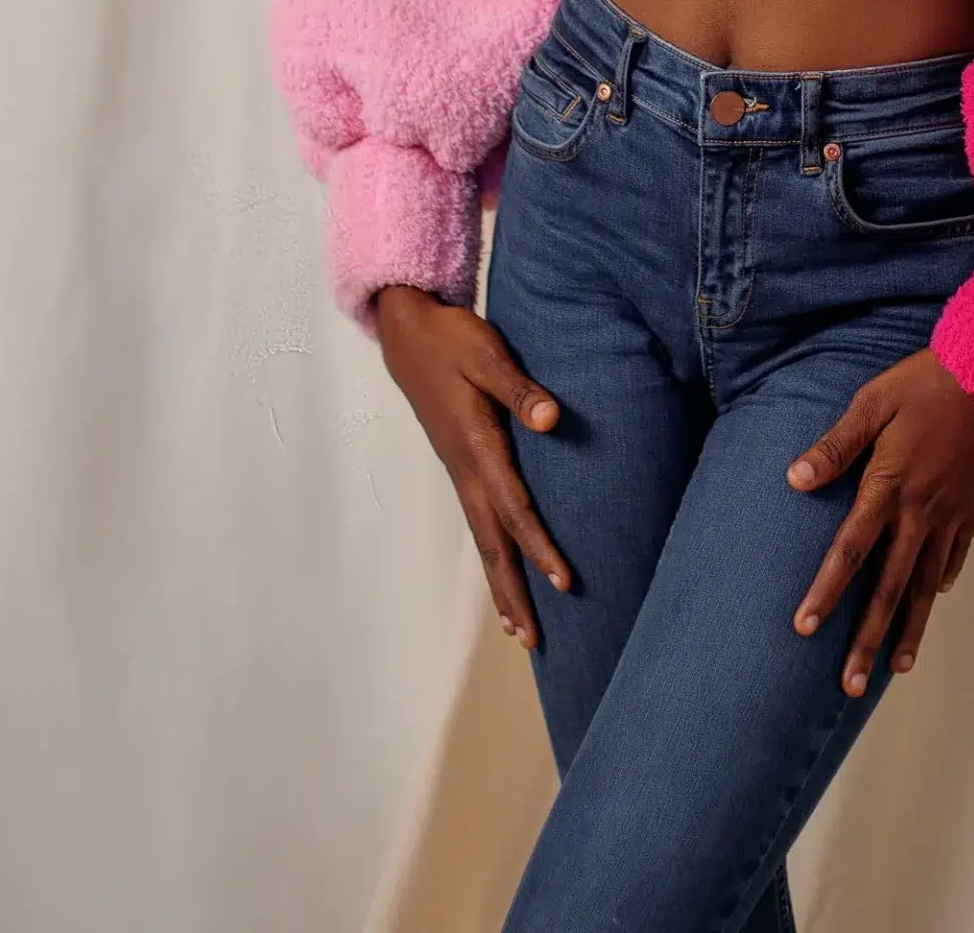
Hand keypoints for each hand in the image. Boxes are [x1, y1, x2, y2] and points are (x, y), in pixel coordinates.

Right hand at [374, 285, 572, 648]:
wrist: (407, 332)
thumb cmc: (452, 339)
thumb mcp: (487, 353)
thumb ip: (520, 389)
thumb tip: (552, 419)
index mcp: (476, 445)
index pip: (514, 508)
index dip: (540, 546)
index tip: (565, 582)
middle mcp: (465, 469)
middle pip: (492, 544)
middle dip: (515, 591)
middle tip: (535, 640)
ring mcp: (459, 471)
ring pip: (483, 540)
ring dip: (501, 584)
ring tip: (520, 630)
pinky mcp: (460, 466)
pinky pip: (478, 523)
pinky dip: (492, 555)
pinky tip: (503, 572)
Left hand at [787, 348, 973, 695]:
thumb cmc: (930, 381)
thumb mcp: (874, 401)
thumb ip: (836, 445)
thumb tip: (795, 479)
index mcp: (889, 486)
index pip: (850, 551)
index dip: (826, 591)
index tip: (804, 629)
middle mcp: (920, 512)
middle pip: (889, 588)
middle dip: (867, 639)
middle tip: (848, 686)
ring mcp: (951, 514)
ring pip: (925, 585)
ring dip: (909, 629)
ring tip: (896, 669)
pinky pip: (955, 555)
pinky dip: (941, 582)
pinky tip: (934, 599)